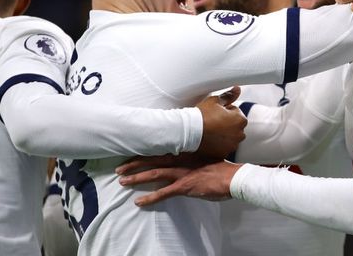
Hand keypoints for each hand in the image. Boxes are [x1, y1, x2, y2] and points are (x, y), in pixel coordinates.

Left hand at [117, 158, 241, 205]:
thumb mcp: (204, 156)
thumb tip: (182, 157)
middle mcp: (180, 159)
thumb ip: (190, 156)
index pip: (159, 150)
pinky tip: (139, 202)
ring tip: (122, 181)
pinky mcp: (185, 186)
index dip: (144, 153)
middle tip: (119, 168)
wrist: (233, 177)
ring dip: (137, 178)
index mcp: (184, 151)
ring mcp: (181, 172)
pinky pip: (164, 193)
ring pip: (154, 174)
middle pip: (152, 160)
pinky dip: (150, 198)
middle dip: (134, 164)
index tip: (131, 155)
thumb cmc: (221, 168)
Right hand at [196, 86, 246, 158]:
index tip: (215, 112)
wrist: (188, 131)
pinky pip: (223, 147)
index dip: (224, 111)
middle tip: (212, 121)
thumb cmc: (202, 115)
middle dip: (227, 123)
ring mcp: (232, 145)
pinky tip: (209, 139)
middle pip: (234, 126)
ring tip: (210, 130)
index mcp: (240, 120)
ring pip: (230, 137)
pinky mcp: (223, 154)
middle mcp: (240, 134)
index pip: (235, 112)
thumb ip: (228, 96)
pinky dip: (219, 144)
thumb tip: (237, 89)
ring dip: (224, 134)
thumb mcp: (215, 101)